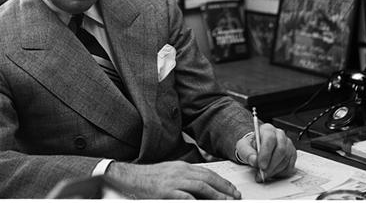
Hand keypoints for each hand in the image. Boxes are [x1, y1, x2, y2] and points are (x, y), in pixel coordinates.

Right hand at [105, 160, 240, 198]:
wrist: (130, 177)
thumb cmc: (150, 178)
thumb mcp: (171, 173)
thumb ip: (186, 178)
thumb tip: (203, 187)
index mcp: (183, 166)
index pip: (207, 173)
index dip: (221, 182)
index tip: (232, 190)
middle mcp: (180, 171)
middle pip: (207, 179)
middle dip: (224, 189)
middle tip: (234, 197)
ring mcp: (174, 181)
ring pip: (200, 187)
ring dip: (216, 195)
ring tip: (226, 202)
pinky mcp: (166, 192)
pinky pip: (185, 197)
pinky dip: (196, 201)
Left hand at [235, 123, 296, 181]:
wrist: (256, 149)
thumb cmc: (251, 147)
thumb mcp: (243, 147)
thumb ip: (247, 153)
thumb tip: (254, 160)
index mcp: (267, 129)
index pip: (270, 139)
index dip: (266, 153)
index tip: (261, 165)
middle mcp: (279, 135)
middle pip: (281, 149)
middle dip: (271, 165)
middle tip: (263, 174)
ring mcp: (287, 144)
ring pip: (286, 159)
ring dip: (275, 170)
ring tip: (265, 175)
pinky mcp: (292, 154)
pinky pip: (290, 166)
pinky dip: (281, 172)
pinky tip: (272, 172)